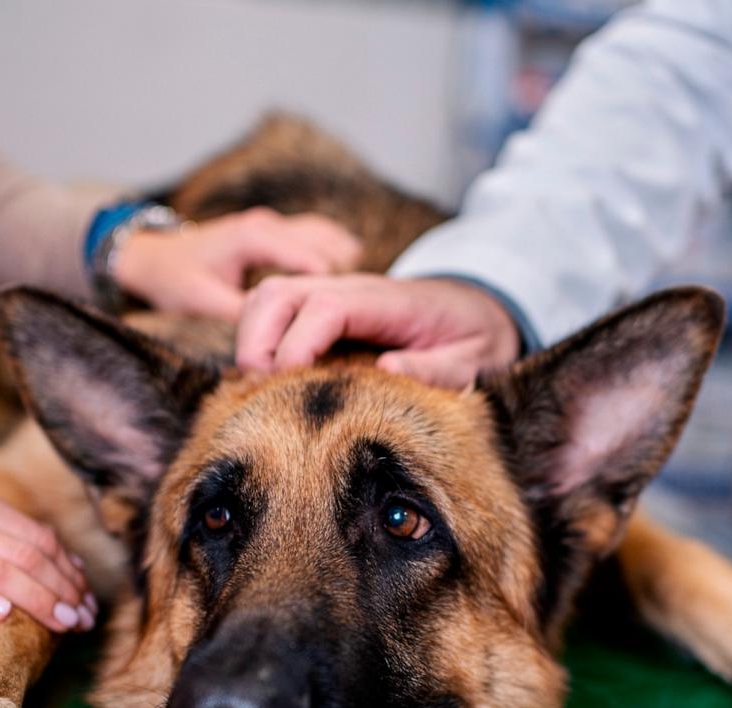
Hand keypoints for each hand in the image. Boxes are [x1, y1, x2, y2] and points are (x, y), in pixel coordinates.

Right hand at [0, 484, 94, 639]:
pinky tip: (3, 615)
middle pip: (25, 555)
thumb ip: (13, 547)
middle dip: (62, 591)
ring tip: (61, 624)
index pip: (38, 537)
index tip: (88, 602)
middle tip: (82, 620)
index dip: (69, 572)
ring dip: (37, 602)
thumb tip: (73, 573)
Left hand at [110, 208, 360, 321]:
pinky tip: (345, 288)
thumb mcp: (202, 300)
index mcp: (257, 238)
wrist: (151, 254)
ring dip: (345, 271)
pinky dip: (336, 260)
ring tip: (355, 311)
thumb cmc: (172, 278)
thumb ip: (241, 317)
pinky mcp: (278, 233)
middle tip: (349, 327)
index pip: (315, 263)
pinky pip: (322, 240)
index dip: (331, 299)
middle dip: (343, 286)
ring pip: (331, 240)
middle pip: (331, 248)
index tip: (337, 333)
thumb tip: (274, 346)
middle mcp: (272, 225)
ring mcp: (277, 225)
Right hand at [236, 275, 520, 388]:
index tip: (285, 384)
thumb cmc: (477, 337)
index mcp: (388, 302)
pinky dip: (257, 338)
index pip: (325, 308)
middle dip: (255, 341)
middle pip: (279, 293)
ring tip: (255, 389)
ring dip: (249, 338)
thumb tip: (387, 370)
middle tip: (256, 393)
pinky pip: (274, 311)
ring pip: (267, 297)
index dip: (296, 345)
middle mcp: (353, 289)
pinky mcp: (323, 309)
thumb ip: (440, 368)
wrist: (482, 305)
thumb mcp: (477, 358)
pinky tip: (265, 381)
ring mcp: (333, 294)